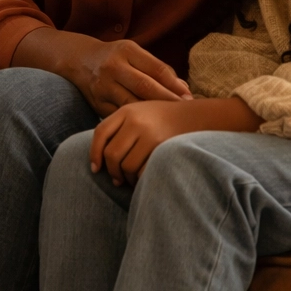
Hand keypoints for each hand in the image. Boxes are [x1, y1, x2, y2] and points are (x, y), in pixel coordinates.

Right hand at [13, 28, 191, 115]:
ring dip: (153, 115)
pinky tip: (148, 131)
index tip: (188, 97)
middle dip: (167, 101)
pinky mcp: (97, 104)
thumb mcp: (134, 53)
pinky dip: (135, 124)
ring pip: (132, 104)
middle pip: (145, 87)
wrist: (79, 61)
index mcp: (126, 51)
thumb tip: (183, 88)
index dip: (174, 84)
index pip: (155, 69)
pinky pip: (119, 117)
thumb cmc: (116, 57)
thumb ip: (157, 68)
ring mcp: (103, 86)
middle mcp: (113, 67)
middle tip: (185, 112)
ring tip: (170, 123)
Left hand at [90, 96, 261, 185]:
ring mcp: (150, 134)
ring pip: (126, 166)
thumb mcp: (140, 113)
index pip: (100, 133)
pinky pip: (143, 171)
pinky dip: (140, 179)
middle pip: (111, 154)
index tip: (96, 168)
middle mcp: (136, 120)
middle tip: (117, 179)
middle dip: (112, 171)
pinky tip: (143, 180)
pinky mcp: (162, 147)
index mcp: (126, 111)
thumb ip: (120, 128)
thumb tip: (101, 158)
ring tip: (131, 180)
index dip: (94, 153)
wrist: (195, 117)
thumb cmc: (163, 118)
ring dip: (127, 178)